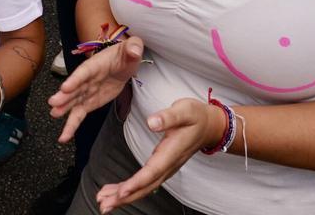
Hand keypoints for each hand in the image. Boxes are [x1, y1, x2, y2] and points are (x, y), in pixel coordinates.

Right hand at [48, 37, 144, 143]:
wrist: (123, 64)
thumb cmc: (126, 54)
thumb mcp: (132, 48)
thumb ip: (133, 47)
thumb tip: (134, 50)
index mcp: (96, 65)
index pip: (85, 72)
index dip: (76, 79)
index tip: (65, 87)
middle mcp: (87, 78)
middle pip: (75, 87)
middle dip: (64, 95)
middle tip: (53, 103)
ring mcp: (87, 91)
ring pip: (74, 102)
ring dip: (64, 109)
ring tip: (54, 115)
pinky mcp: (89, 102)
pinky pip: (79, 114)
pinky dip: (71, 125)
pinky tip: (64, 137)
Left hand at [92, 97, 221, 213]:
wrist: (210, 126)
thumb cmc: (196, 117)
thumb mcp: (184, 110)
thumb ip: (168, 116)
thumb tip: (152, 122)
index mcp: (172, 152)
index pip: (152, 171)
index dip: (137, 183)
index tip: (122, 192)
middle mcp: (169, 164)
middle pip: (146, 186)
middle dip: (125, 197)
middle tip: (105, 204)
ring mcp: (166, 168)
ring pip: (145, 187)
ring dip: (124, 196)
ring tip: (104, 201)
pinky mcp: (163, 167)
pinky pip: (146, 183)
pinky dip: (131, 189)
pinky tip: (117, 191)